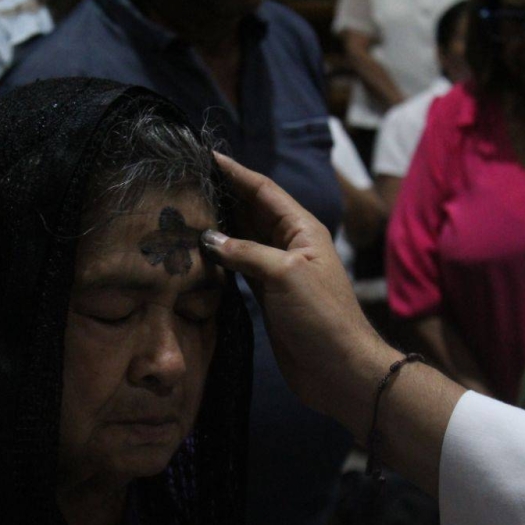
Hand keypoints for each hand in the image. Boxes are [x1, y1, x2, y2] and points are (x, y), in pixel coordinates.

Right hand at [203, 154, 399, 432]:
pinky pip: (238, 267)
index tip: (205, 156)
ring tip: (184, 212)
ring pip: (241, 239)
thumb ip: (245, 252)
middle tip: (185, 183)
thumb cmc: (321, 316)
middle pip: (250, 211)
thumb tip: (208, 238)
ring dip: (217, 227)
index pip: (262, 190)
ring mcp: (277, 270)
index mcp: (301, 228)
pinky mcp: (267, 296)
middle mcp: (289, 244)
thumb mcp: (285, 274)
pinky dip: (219, 259)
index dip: (235, 172)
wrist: (340, 368)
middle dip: (222, 195)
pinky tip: (196, 254)